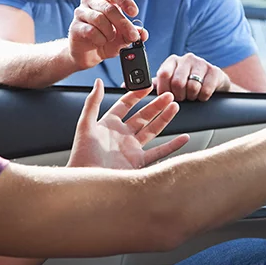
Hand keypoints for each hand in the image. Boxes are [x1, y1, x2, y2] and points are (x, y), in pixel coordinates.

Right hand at [68, 0, 148, 69]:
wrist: (87, 55)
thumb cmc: (105, 40)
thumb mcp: (123, 38)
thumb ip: (133, 34)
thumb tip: (143, 34)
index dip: (125, 0)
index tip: (134, 13)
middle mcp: (91, 2)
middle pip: (109, 8)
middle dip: (123, 24)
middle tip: (132, 36)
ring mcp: (80, 13)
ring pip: (100, 19)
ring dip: (110, 33)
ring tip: (110, 39)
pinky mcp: (74, 27)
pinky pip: (91, 31)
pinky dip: (100, 39)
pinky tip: (100, 42)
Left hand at [68, 79, 189, 169]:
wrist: (87, 181)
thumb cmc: (82, 156)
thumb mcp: (85, 125)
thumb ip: (92, 102)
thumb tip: (98, 82)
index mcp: (109, 125)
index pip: (125, 105)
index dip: (136, 94)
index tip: (148, 86)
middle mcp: (122, 135)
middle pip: (143, 116)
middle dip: (156, 105)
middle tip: (168, 95)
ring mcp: (131, 149)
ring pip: (152, 130)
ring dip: (164, 118)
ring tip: (175, 106)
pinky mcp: (138, 163)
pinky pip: (160, 152)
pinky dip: (173, 145)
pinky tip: (183, 138)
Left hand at [154, 53, 231, 101]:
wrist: (212, 82)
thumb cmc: (186, 83)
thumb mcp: (169, 83)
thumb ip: (154, 84)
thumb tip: (134, 87)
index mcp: (172, 61)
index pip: (164, 74)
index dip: (165, 90)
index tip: (167, 97)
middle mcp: (186, 58)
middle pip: (178, 82)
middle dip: (179, 96)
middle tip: (182, 98)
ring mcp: (201, 63)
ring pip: (192, 87)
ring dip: (191, 97)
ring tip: (192, 95)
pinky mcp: (214, 70)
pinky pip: (206, 90)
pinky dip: (203, 97)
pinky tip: (202, 94)